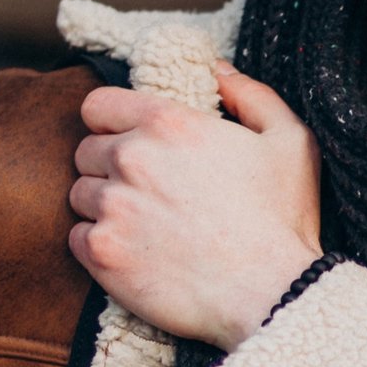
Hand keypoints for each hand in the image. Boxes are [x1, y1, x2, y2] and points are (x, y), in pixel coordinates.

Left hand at [68, 62, 322, 350]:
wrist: (272, 296)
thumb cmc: (283, 222)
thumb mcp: (290, 141)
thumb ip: (251, 96)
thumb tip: (219, 70)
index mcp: (168, 123)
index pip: (97, 105)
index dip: (112, 123)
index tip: (130, 143)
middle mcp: (131, 158)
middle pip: (86, 151)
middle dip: (109, 168)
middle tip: (146, 194)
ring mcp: (112, 207)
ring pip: (80, 195)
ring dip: (103, 207)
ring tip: (143, 228)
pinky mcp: (102, 253)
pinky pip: (76, 238)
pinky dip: (97, 245)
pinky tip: (134, 255)